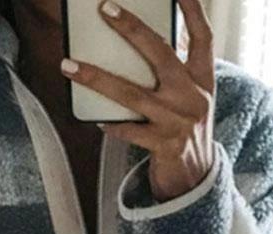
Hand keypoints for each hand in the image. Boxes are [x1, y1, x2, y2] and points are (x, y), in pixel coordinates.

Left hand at [60, 0, 215, 201]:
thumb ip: (174, 74)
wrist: (195, 178)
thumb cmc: (184, 130)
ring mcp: (178, 122)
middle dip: (132, 29)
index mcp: (203, 81)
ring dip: (97, 78)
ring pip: (132, 94)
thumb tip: (138, 44)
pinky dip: (112, 125)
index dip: (193, 11)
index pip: (203, 39)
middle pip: (161, 54)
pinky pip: (129, 131)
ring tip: (69, 66)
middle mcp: (194, 97)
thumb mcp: (189, 99)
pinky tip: (96, 120)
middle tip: (105, 9)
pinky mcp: (164, 145)